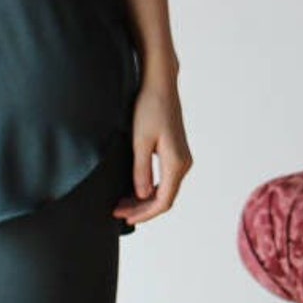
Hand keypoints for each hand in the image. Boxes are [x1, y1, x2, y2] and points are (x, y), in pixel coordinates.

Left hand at [115, 70, 191, 227]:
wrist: (160, 85)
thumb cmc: (149, 108)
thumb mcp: (140, 140)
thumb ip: (141, 170)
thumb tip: (142, 195)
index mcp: (176, 162)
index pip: (163, 201)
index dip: (144, 214)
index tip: (124, 217)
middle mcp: (184, 163)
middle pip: (165, 198)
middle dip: (142, 209)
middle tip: (118, 212)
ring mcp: (182, 158)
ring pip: (165, 190)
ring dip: (145, 200)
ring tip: (122, 203)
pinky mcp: (176, 153)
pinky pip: (165, 179)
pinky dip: (150, 188)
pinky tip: (134, 189)